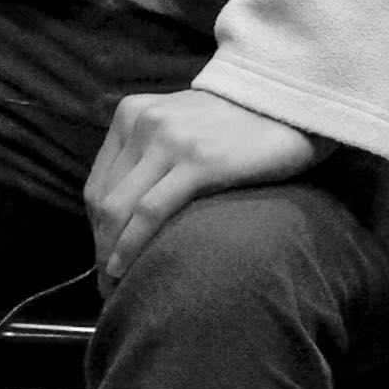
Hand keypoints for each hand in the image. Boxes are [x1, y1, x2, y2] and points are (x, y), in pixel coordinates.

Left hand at [83, 91, 323, 286]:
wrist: (292, 101)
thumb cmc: (241, 124)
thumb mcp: (180, 125)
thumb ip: (151, 154)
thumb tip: (127, 211)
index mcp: (131, 114)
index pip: (98, 185)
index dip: (95, 230)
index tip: (105, 258)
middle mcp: (144, 123)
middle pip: (103, 201)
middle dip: (100, 248)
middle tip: (107, 286)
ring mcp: (170, 140)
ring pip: (120, 209)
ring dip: (110, 254)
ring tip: (117, 287)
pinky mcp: (200, 161)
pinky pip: (151, 212)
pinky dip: (132, 246)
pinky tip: (128, 269)